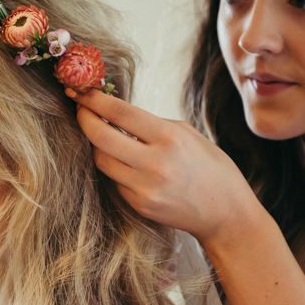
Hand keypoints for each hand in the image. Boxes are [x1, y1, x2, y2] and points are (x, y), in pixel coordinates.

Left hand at [67, 88, 261, 244]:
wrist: (225, 212)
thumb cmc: (209, 166)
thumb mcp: (186, 134)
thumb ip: (151, 124)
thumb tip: (113, 113)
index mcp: (169, 138)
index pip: (120, 113)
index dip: (95, 100)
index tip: (81, 91)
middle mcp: (155, 164)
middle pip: (100, 138)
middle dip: (84, 119)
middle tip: (80, 110)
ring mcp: (145, 188)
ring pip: (102, 161)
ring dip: (96, 145)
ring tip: (102, 134)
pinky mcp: (139, 206)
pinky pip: (114, 180)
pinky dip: (115, 168)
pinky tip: (124, 161)